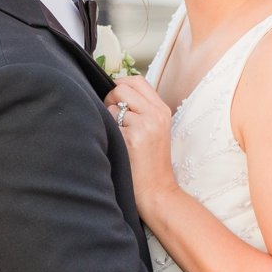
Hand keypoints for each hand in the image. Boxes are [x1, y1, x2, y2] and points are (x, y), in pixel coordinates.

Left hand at [104, 77, 176, 218]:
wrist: (157, 191)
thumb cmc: (150, 163)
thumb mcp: (155, 130)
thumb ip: (141, 109)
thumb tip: (113, 90)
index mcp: (162, 110)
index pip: (137, 80)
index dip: (120, 85)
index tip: (114, 99)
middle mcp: (156, 114)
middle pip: (121, 88)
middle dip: (110, 100)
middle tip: (113, 119)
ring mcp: (145, 125)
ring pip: (112, 106)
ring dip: (109, 120)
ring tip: (119, 138)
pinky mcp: (133, 137)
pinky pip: (109, 123)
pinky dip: (108, 133)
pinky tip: (118, 148)